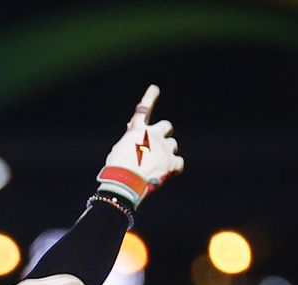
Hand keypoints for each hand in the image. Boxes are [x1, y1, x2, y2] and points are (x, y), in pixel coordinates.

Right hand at [96, 84, 182, 207]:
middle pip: (167, 126)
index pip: (144, 109)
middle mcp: (153, 134)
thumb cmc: (117, 168)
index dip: (149, 98)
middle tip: (160, 144)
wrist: (126, 182)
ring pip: (173, 144)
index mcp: (137, 130)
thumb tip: (134, 138)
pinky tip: (168, 173)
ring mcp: (164, 148)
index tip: (155, 88)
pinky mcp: (172, 162)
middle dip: (164, 133)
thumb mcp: (119, 150)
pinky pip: (180, 162)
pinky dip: (175, 167)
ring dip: (168, 152)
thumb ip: (129, 141)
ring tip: (159, 165)